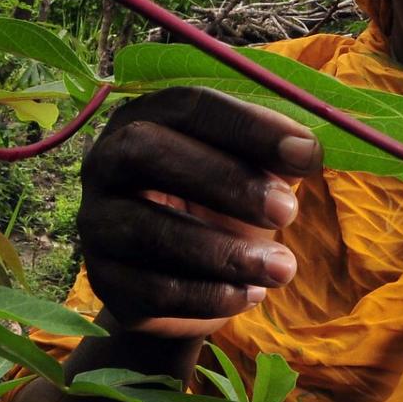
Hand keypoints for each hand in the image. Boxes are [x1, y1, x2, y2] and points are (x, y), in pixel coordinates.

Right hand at [77, 87, 320, 340]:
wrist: (186, 283)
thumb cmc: (222, 208)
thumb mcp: (251, 173)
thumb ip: (273, 156)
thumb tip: (306, 152)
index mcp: (146, 117)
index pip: (189, 105)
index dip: (248, 126)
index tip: (307, 153)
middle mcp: (106, 161)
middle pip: (148, 152)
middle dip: (225, 180)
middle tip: (288, 211)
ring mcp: (96, 221)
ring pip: (147, 229)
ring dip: (223, 252)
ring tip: (282, 269)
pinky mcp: (102, 279)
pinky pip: (150, 289)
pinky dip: (208, 296)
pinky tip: (250, 295)